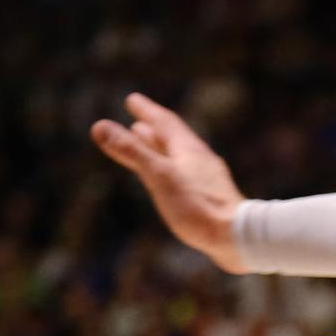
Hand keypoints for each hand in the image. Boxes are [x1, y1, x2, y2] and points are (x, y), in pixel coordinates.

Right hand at [90, 93, 249, 273]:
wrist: (237, 237)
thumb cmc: (197, 207)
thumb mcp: (158, 176)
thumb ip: (131, 151)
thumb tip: (99, 126)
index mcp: (188, 149)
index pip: (165, 122)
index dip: (147, 110)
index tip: (132, 99)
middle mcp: (200, 159)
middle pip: (173, 139)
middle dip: (153, 130)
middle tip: (138, 122)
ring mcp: (207, 179)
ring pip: (180, 158)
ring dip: (162, 149)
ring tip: (148, 145)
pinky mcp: (211, 199)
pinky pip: (187, 176)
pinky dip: (172, 171)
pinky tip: (173, 183)